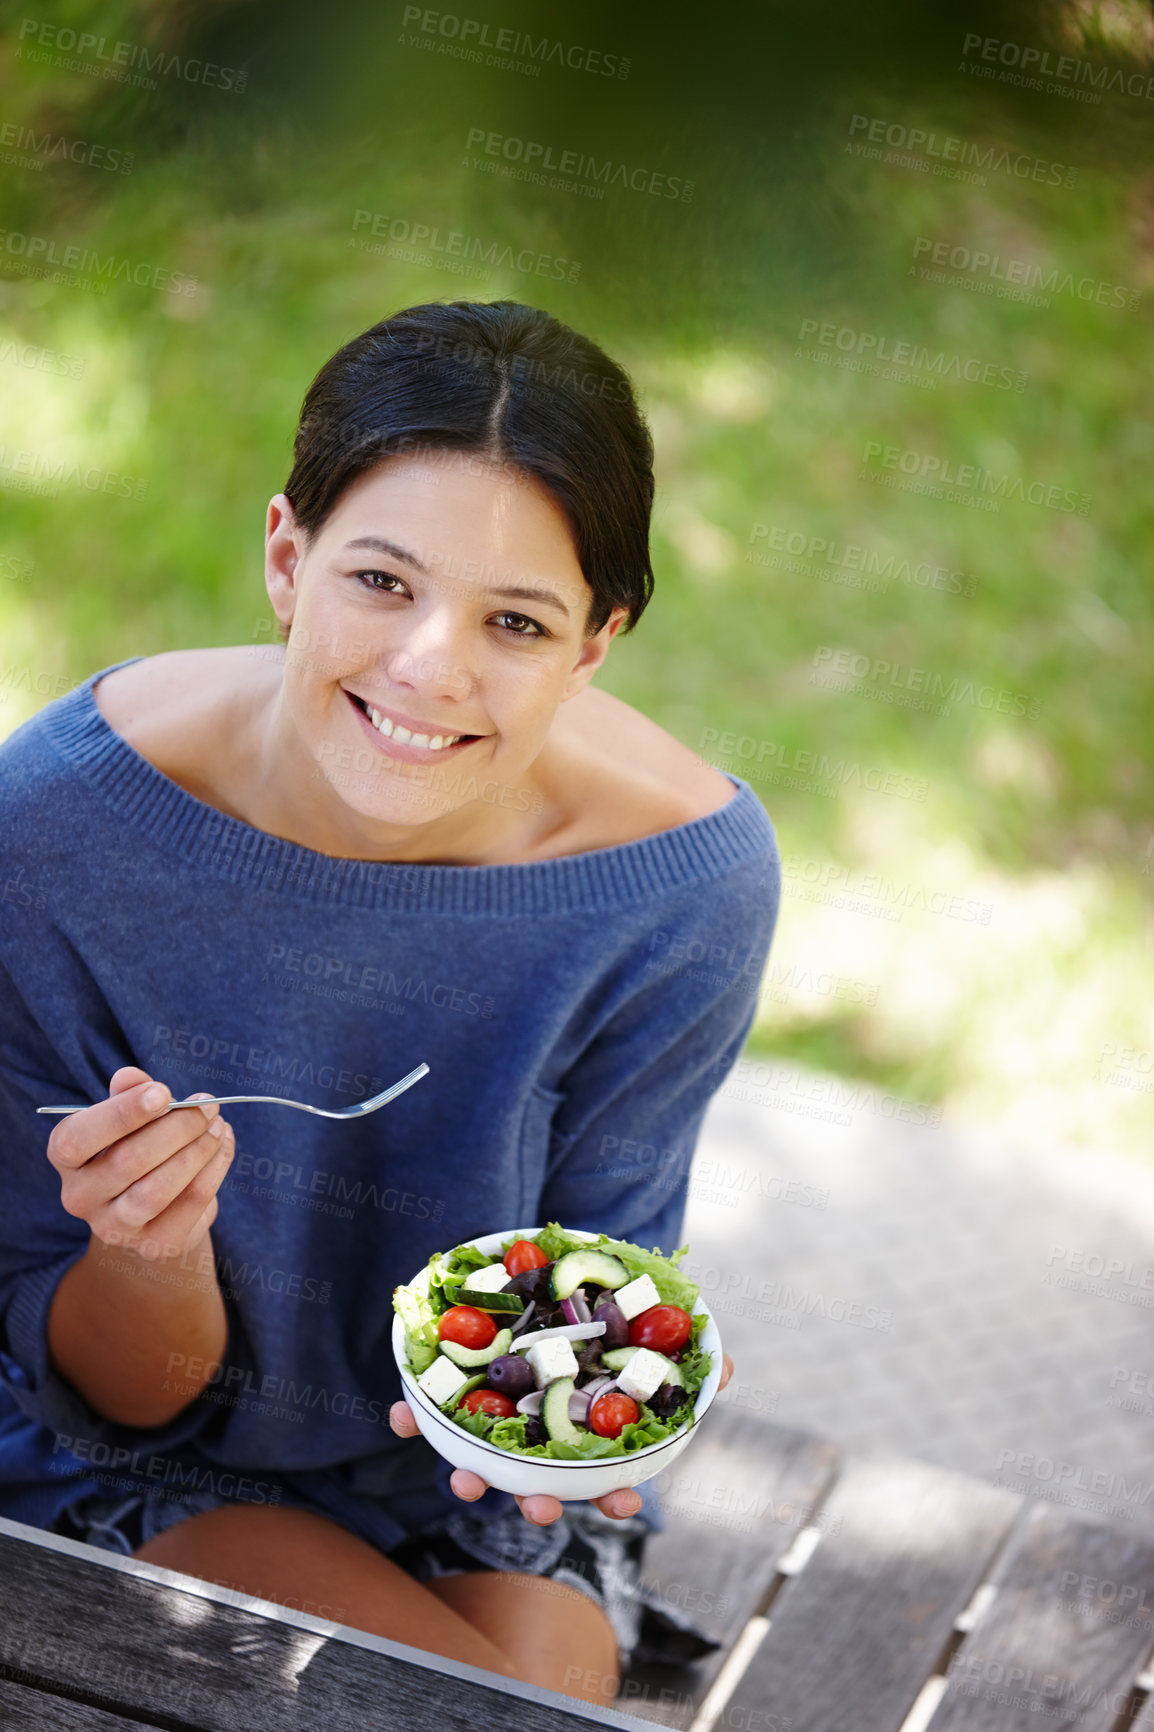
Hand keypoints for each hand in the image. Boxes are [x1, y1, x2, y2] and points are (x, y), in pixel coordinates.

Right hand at [46, 1066, 235, 1262]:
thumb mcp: (131, 1118)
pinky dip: (214, 1168)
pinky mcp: (154, 1245)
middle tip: (207, 1107)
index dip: (121, 1114)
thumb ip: (129, 1094)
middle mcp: (80, 1197)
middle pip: (127, 1161)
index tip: (163, 1092)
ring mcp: (115, 1227)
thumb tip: (129, 1076)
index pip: (77, 1138)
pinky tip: (223, 1145)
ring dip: (197, 1150)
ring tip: (217, 1125)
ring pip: (157, 1189)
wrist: (156, 1212)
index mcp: (66, 1158)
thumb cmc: (138, 1148)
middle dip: (176, 1127)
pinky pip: (190, 1203)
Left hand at [389, 1351, 734, 1526]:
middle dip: (540, 1504)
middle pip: (540, 1483)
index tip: (623, 1504)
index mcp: (586, 1428)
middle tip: (543, 1510)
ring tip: (467, 1484)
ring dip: (472, 1477)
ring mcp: (495, 1418)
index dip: (614, 1494)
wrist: (543, 1274)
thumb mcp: (650, 1328)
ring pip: (483, 1461)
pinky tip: (398, 1414)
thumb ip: (686, 1355)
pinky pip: (428, 1409)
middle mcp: (541, 1433)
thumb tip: (726, 1372)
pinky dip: (410, 1414)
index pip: (606, 1474)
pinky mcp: (454, 1391)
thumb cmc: (603, 1317)